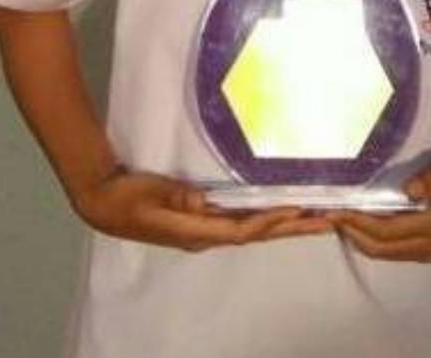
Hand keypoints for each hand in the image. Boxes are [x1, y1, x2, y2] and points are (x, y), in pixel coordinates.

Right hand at [73, 168, 331, 251]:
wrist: (102, 201)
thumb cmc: (126, 197)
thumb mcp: (153, 196)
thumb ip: (180, 199)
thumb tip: (206, 203)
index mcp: (196, 232)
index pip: (242, 229)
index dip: (270, 221)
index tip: (297, 211)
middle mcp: (207, 235)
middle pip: (258, 234)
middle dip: (293, 228)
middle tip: (328, 220)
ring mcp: (205, 230)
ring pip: (254, 230)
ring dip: (285, 225)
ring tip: (317, 218)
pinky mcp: (203, 221)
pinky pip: (242, 222)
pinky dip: (266, 219)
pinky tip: (282, 213)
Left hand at [329, 132, 430, 262]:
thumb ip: (426, 181)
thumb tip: (408, 191)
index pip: (387, 231)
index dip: (359, 223)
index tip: (337, 211)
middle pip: (382, 248)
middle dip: (353, 234)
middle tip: (330, 217)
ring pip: (385, 253)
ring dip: (360, 239)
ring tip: (340, 220)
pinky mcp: (429, 247)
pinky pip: (394, 250)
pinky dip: (373, 241)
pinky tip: (360, 225)